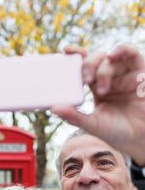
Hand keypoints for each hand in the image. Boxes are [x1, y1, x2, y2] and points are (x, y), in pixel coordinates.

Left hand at [52, 45, 144, 165]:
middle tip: (85, 79)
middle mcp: (110, 77)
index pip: (84, 66)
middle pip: (96, 59)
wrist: (138, 139)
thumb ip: (74, 116)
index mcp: (96, 86)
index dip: (76, 56)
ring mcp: (124, 74)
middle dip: (88, 64)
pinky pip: (132, 54)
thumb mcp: (92, 124)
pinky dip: (122, 50)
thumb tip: (53, 108)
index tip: (65, 51)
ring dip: (103, 68)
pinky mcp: (140, 72)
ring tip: (100, 85)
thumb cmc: (116, 132)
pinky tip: (113, 54)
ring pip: (111, 57)